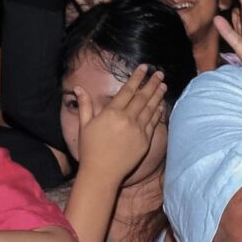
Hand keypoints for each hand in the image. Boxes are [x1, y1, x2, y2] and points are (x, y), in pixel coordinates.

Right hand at [76, 64, 167, 186]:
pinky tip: (161, 104)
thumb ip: (85, 105)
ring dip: (158, 95)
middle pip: (142, 96)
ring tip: (163, 85)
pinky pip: (153, 123)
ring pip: (150, 108)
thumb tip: (78, 88)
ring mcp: (138, 130)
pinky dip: (158, 112)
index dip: (136, 77)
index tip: (143, 68)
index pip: (127, 90)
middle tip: (159, 73)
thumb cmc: (90, 150)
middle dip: (151, 83)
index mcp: (111, 113)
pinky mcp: (145, 141)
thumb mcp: (84, 125)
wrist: (101, 173)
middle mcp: (127, 119)